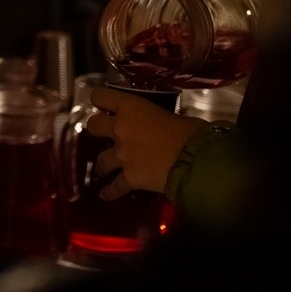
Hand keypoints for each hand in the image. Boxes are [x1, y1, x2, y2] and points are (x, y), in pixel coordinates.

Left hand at [84, 87, 205, 198]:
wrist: (197, 160)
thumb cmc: (192, 132)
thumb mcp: (173, 116)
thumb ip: (159, 119)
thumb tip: (166, 126)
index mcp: (131, 107)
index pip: (100, 96)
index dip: (100, 101)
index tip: (103, 106)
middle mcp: (120, 129)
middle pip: (93, 126)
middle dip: (98, 131)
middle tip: (106, 136)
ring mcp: (122, 155)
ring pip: (100, 161)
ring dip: (102, 165)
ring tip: (104, 170)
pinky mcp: (129, 178)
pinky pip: (114, 187)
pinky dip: (110, 192)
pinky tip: (105, 195)